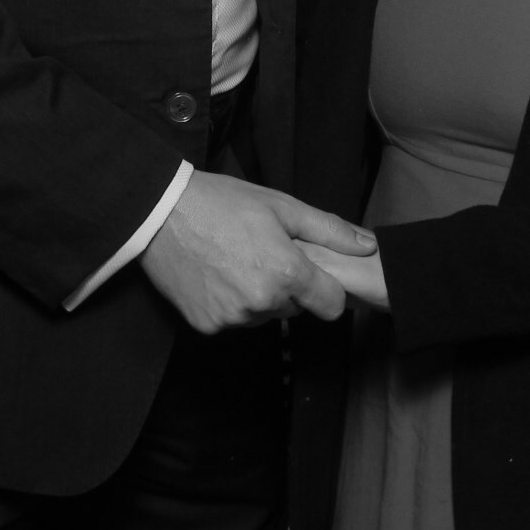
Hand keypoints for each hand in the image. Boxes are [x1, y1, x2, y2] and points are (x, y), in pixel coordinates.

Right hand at [139, 171, 377, 333]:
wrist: (159, 213)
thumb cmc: (222, 203)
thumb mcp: (281, 206)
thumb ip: (329, 230)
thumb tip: (369, 246)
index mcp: (287, 273)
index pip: (331, 306)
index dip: (325, 288)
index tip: (309, 272)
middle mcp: (262, 303)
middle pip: (295, 309)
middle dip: (288, 288)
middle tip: (262, 255)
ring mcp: (233, 318)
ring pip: (264, 316)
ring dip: (258, 297)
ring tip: (236, 261)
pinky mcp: (207, 325)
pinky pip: (233, 321)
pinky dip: (229, 304)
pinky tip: (216, 275)